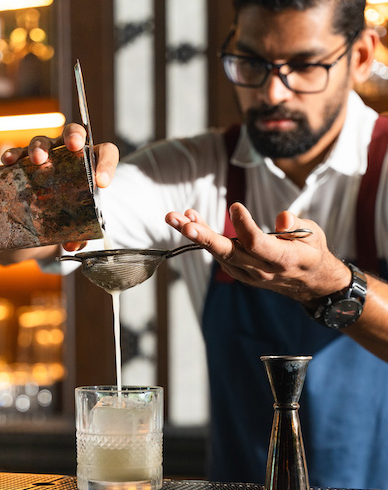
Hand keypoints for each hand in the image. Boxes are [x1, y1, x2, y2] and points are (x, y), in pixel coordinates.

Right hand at [0, 123, 118, 251]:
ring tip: (38, 160)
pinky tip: (8, 162)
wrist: (49, 213)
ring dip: (41, 147)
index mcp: (91, 164)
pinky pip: (18, 153)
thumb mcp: (79, 224)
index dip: (106, 164)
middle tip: (72, 147)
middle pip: (74, 133)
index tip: (102, 183)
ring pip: (44, 140)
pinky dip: (14, 154)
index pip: (106, 153)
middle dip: (73, 136)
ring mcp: (47, 154)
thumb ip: (81, 235)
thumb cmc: (72, 213)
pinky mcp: (25, 161)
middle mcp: (69, 153)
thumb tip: (72, 246)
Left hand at [165, 202, 350, 302]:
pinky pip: (218, 253)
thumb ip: (297, 226)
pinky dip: (203, 237)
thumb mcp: (313, 235)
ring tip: (175, 217)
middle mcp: (260, 269)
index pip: (258, 244)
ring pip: (218, 253)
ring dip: (195, 235)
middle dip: (204, 238)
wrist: (309, 282)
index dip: (244, 226)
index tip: (234, 206)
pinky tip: (189, 220)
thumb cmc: (310, 251)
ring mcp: (247, 273)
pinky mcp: (238, 271)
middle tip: (183, 224)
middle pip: (228, 253)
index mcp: (282, 259)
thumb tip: (282, 219)